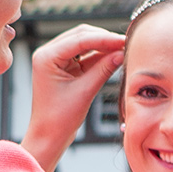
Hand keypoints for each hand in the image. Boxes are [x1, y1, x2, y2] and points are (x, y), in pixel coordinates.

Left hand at [23, 25, 124, 171]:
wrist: (49, 136)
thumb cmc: (59, 119)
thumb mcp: (85, 92)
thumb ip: (103, 69)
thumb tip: (122, 52)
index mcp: (46, 57)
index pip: (80, 40)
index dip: (105, 39)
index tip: (124, 40)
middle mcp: (48, 54)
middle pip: (81, 35)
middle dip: (104, 39)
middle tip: (126, 43)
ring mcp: (55, 59)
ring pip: (84, 42)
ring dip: (103, 46)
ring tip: (123, 49)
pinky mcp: (63, 66)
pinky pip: (84, 54)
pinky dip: (99, 55)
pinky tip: (114, 56)